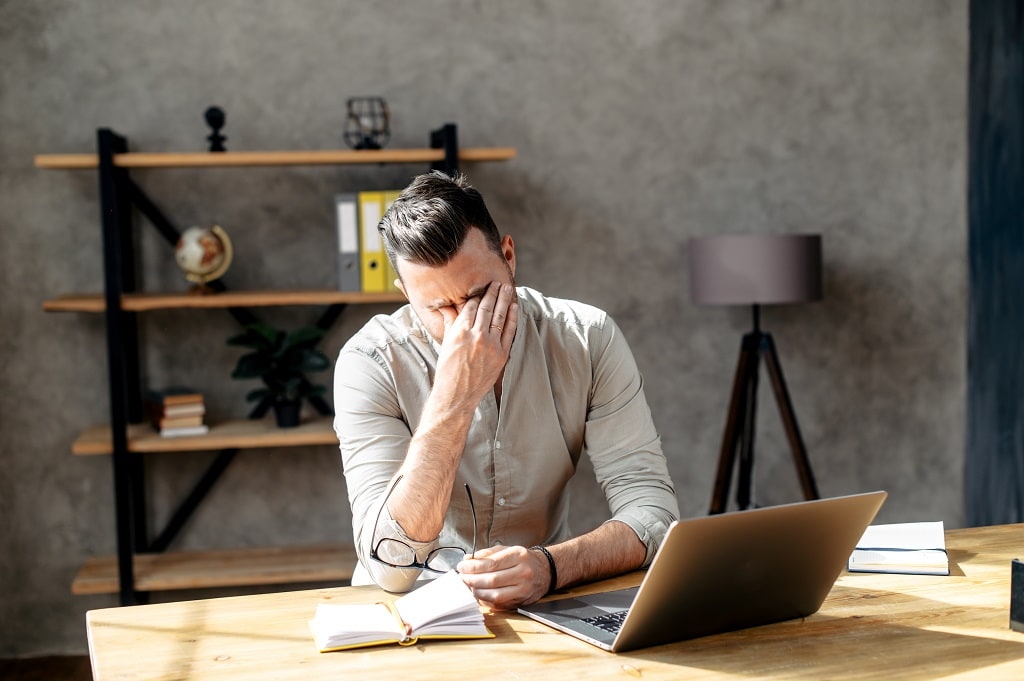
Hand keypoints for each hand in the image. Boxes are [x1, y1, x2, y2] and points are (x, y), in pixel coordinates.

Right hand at [435, 282, 518, 406]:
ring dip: (504, 300)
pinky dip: (512, 317)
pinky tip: (514, 307)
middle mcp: (476, 336)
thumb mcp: (446, 344)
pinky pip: (509, 331)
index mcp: (460, 331)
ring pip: (499, 316)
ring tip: (507, 288)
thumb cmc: (447, 370)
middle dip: (493, 293)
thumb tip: (446, 306)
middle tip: (497, 282)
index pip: (472, 307)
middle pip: (487, 308)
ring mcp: (491, 345)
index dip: (477, 296)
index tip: (482, 288)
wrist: (457, 395)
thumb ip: (450, 323)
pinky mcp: (501, 354)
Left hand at [457, 544, 549, 609]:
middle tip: (462, 577)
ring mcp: (524, 589)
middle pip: (491, 580)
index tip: (462, 566)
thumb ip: (487, 554)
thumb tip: (467, 560)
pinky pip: (499, 604)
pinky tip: (479, 593)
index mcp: (519, 556)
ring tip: (468, 586)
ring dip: (477, 592)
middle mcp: (523, 573)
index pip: (491, 564)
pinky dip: (485, 600)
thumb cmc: (523, 560)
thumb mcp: (508, 550)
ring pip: (495, 595)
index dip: (473, 567)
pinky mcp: (521, 602)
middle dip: (472, 580)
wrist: (546, 571)